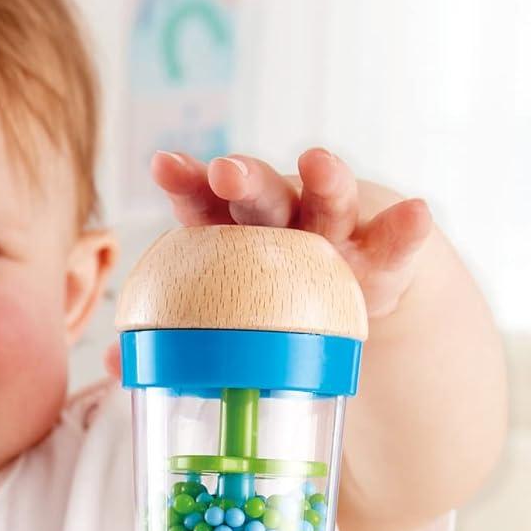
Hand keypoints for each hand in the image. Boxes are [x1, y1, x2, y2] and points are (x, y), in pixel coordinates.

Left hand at [104, 147, 434, 378]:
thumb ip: (178, 334)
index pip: (205, 206)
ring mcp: (338, 237)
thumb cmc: (268, 305)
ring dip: (327, 181)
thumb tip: (113, 367)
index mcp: (235, 235)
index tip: (164, 163)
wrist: (351, 304)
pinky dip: (405, 231)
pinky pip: (396, 247)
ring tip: (320, 163)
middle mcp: (285, 224)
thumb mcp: (227, 317)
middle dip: (245, 180)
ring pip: (331, 204)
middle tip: (226, 171)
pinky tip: (417, 213)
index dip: (186, 185)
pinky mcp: (385, 260)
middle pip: (263, 198)